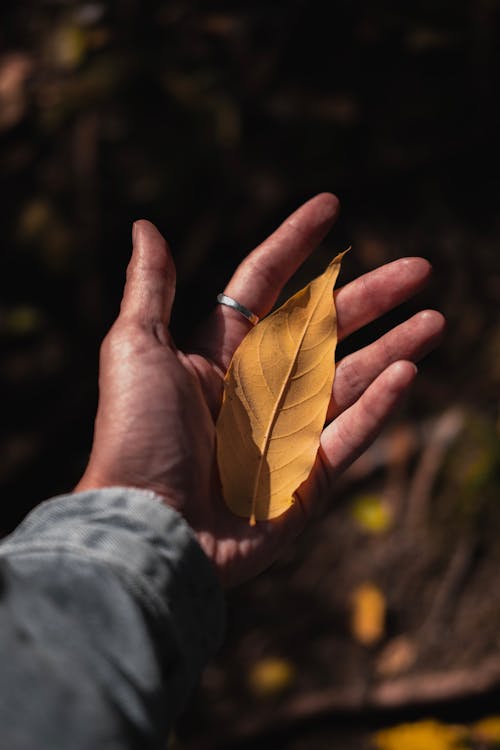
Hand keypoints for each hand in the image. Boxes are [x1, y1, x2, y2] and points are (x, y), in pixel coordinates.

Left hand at [75, 194, 444, 586]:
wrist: (149, 530)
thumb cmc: (136, 437)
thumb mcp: (135, 350)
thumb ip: (150, 289)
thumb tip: (145, 227)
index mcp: (218, 352)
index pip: (267, 285)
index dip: (297, 244)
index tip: (331, 208)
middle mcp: (256, 386)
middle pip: (325, 327)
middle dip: (371, 296)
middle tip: (420, 269)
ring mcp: (286, 432)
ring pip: (351, 377)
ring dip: (394, 345)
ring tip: (435, 319)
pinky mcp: (308, 478)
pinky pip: (352, 434)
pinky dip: (381, 405)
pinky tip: (408, 371)